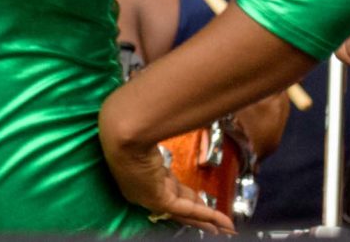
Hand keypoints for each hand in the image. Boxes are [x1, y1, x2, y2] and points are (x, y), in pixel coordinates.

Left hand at [101, 131, 232, 233]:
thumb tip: (171, 120)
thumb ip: (162, 136)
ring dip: (207, 221)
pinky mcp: (156, 199)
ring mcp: (147, 196)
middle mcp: (141, 189)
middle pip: (176, 204)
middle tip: (216, 223)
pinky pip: (186, 210)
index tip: (200, 200)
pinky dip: (205, 216)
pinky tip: (220, 222)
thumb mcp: (149, 135)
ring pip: (184, 212)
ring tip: (225, 229)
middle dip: (199, 214)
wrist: (124, 130)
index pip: (168, 188)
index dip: (187, 196)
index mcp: (139, 172)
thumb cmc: (131, 126)